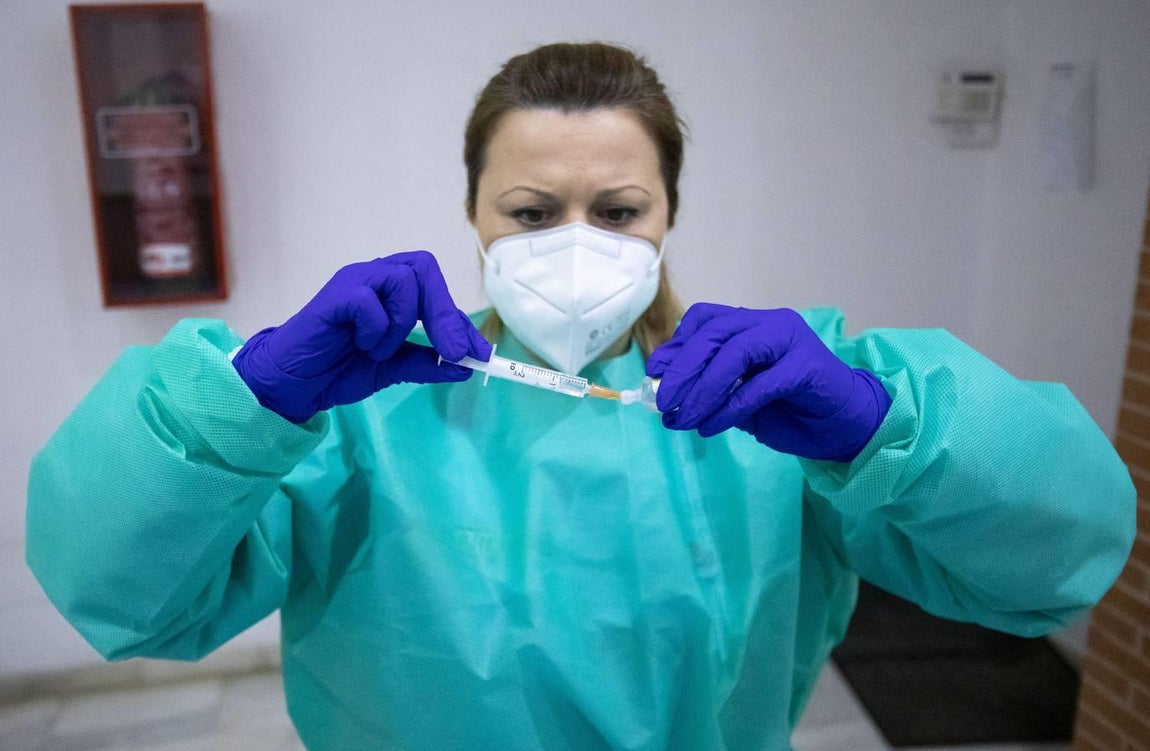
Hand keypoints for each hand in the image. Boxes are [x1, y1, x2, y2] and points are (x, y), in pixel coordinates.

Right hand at [232, 251, 490, 422]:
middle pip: (424, 268)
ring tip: (379, 349)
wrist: (294, 384)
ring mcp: (354, 282)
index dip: (460, 320)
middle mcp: (374, 277)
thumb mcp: (394, 369)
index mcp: (391, 290)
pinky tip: (360, 345)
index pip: (436, 289)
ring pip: (402, 280)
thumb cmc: (338, 368)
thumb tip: (467, 365)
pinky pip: (370, 301)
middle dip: (444, 313)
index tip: (478, 354)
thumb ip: (428, 363)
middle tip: (452, 351)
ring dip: (402, 322)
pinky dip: (376, 329)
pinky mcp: (335, 296)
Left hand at [646, 303, 889, 461]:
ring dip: (702, 388)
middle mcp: (772, 324)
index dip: (677, 344)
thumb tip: (665, 388)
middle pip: (715, 332)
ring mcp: (791, 341)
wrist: (844, 428)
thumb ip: (709, 388)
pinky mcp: (807, 367)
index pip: (706, 319)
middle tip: (664, 401)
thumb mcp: (738, 399)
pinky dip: (729, 407)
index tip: (655, 373)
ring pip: (735, 353)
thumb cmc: (791, 412)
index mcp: (754, 325)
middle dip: (683, 367)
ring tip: (682, 418)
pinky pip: (759, 384)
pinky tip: (711, 427)